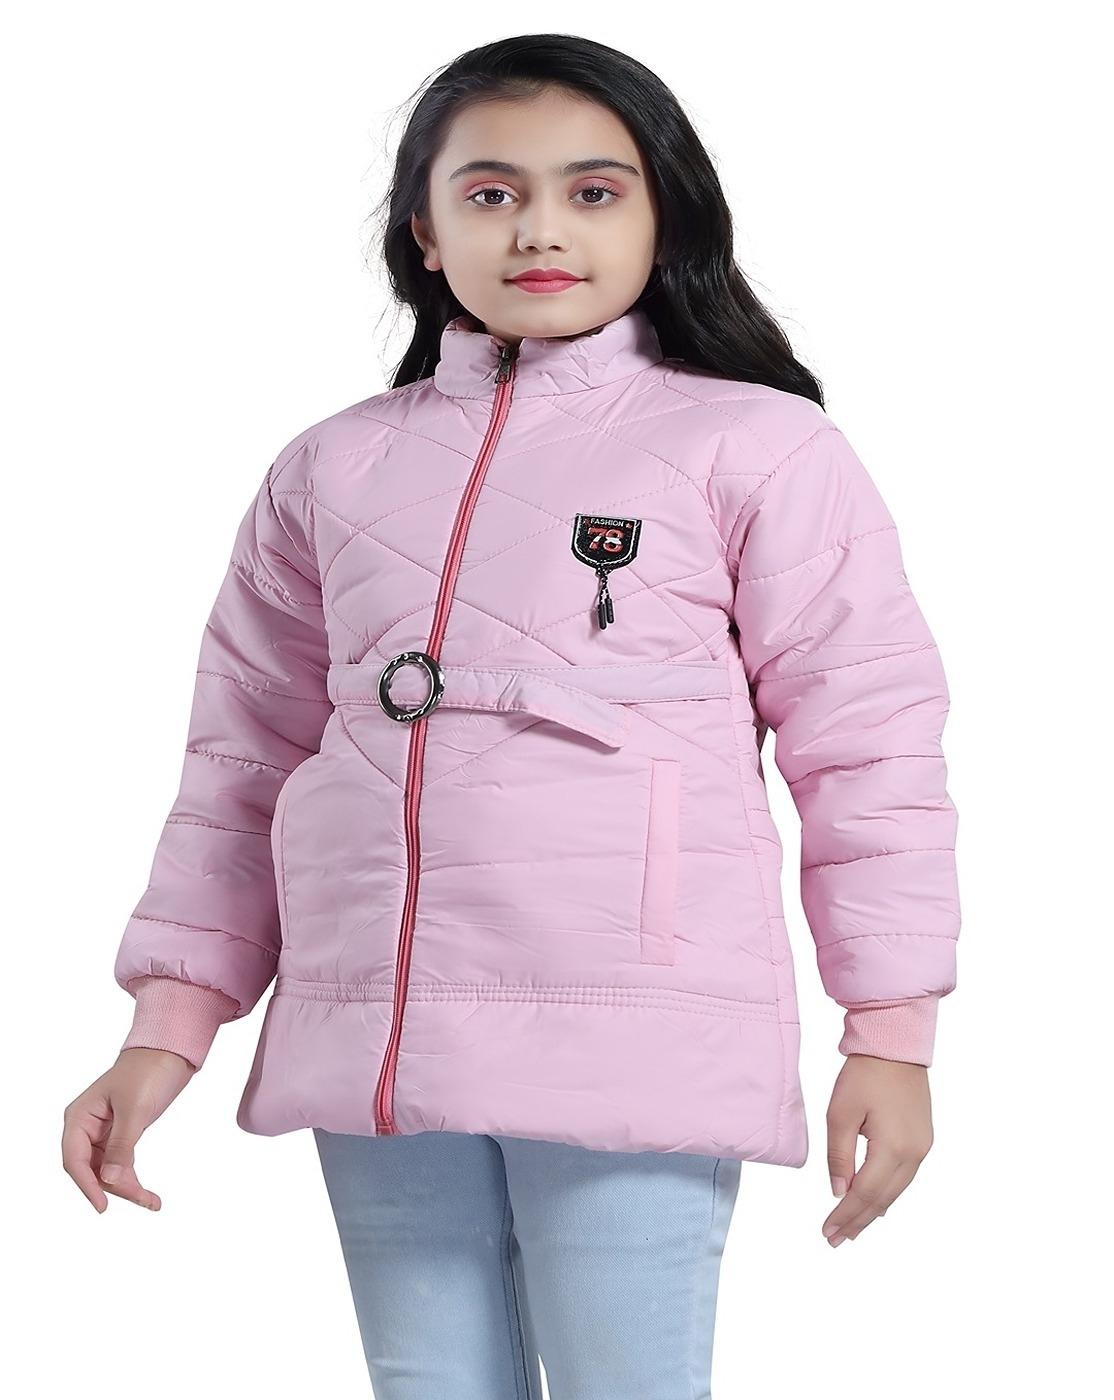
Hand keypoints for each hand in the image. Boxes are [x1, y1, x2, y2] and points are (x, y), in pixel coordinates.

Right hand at [62, 1048, 195, 1212]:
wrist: (170, 1052)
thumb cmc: (148, 1071)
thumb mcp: (135, 1108)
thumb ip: (121, 1145)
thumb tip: (108, 1179)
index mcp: (80, 1117)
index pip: (75, 1160)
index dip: (87, 1185)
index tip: (103, 1206)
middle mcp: (86, 1127)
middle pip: (91, 1170)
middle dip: (115, 1187)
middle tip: (143, 1199)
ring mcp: (103, 1132)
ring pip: (106, 1170)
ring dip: (126, 1186)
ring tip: (152, 1201)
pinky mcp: (120, 1135)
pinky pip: (120, 1163)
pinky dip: (132, 1177)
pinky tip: (148, 1194)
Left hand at [821, 1053, 933, 1246]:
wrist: (896, 1045)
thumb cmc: (865, 1075)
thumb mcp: (840, 1113)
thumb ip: (839, 1156)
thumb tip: (839, 1192)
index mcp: (892, 1148)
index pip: (864, 1193)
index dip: (845, 1215)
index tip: (827, 1232)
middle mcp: (914, 1154)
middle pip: (883, 1199)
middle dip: (858, 1221)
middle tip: (835, 1239)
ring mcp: (922, 1148)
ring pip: (895, 1191)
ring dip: (873, 1211)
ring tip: (852, 1228)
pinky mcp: (923, 1140)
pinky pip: (903, 1177)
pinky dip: (886, 1193)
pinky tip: (874, 1203)